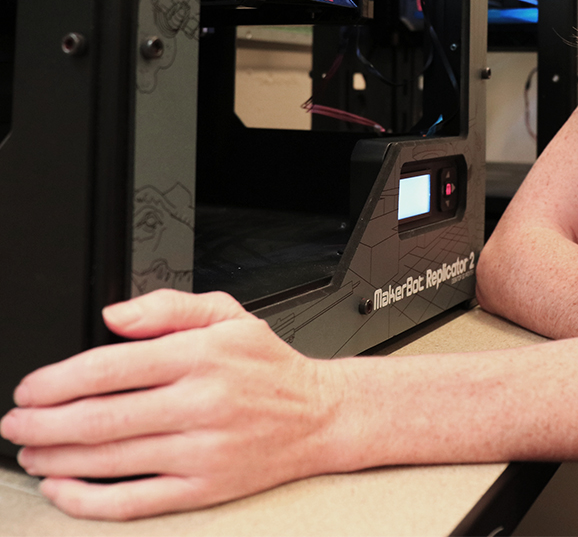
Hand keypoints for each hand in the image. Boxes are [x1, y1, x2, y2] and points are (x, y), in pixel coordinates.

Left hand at [0, 289, 341, 520]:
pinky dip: (88, 499)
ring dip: (56, 458)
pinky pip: (133, 500)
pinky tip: (64, 488)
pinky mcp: (203, 487)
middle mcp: (201, 402)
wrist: (317, 415)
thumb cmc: (267, 365)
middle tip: (15, 423)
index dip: (59, 380)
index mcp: (203, 354)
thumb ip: (168, 307)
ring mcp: (201, 449)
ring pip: (110, 459)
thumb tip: (113, 316)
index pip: (113, 366)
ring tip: (31, 450)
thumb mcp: (229, 314)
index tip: (31, 387)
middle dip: (44, 423)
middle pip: (102, 417)